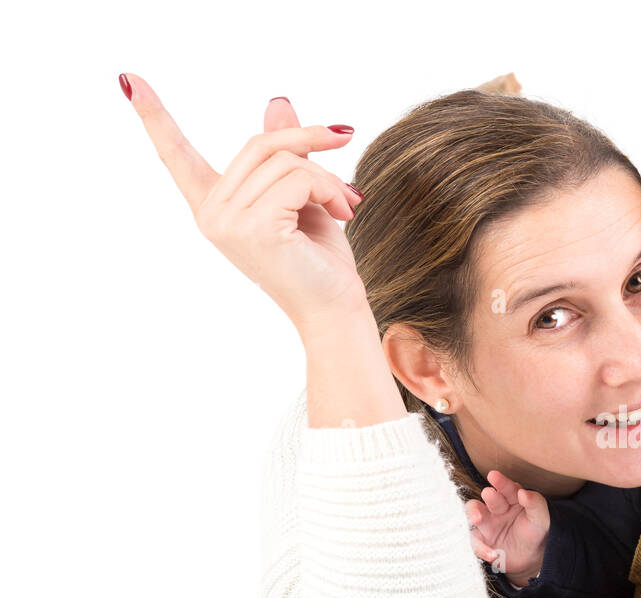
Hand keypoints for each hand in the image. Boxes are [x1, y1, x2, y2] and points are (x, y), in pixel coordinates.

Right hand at [122, 73, 366, 338]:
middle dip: (307, 139)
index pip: (177, 156)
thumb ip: (283, 154)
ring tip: (346, 202)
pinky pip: (298, 178)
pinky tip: (343, 211)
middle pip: (258, 145)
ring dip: (327, 177)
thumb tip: (277, 101)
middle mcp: (212, 214)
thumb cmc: (319, 259)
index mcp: (214, 207)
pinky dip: (328, 188)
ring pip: (285, 162)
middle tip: (344, 137)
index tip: (128, 79)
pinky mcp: (256, 227)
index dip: (154, 117)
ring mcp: (229, 222)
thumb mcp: (300, 197)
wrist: (335, 308)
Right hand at [465, 471, 550, 588]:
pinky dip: (481, 549)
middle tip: (488, 493)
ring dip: (473, 514)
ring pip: (474, 515)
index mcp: (512, 498)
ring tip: (477, 519)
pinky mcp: (482, 541)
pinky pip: (476, 543)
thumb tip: (523, 492)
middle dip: (488, 496)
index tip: (494, 475)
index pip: (506, 488)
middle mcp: (497, 508)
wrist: (532, 556)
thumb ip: (535, 503)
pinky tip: (492, 554)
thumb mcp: (541, 517)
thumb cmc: (536, 531)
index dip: (500, 482)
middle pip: (488, 499)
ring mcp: (487, 524)